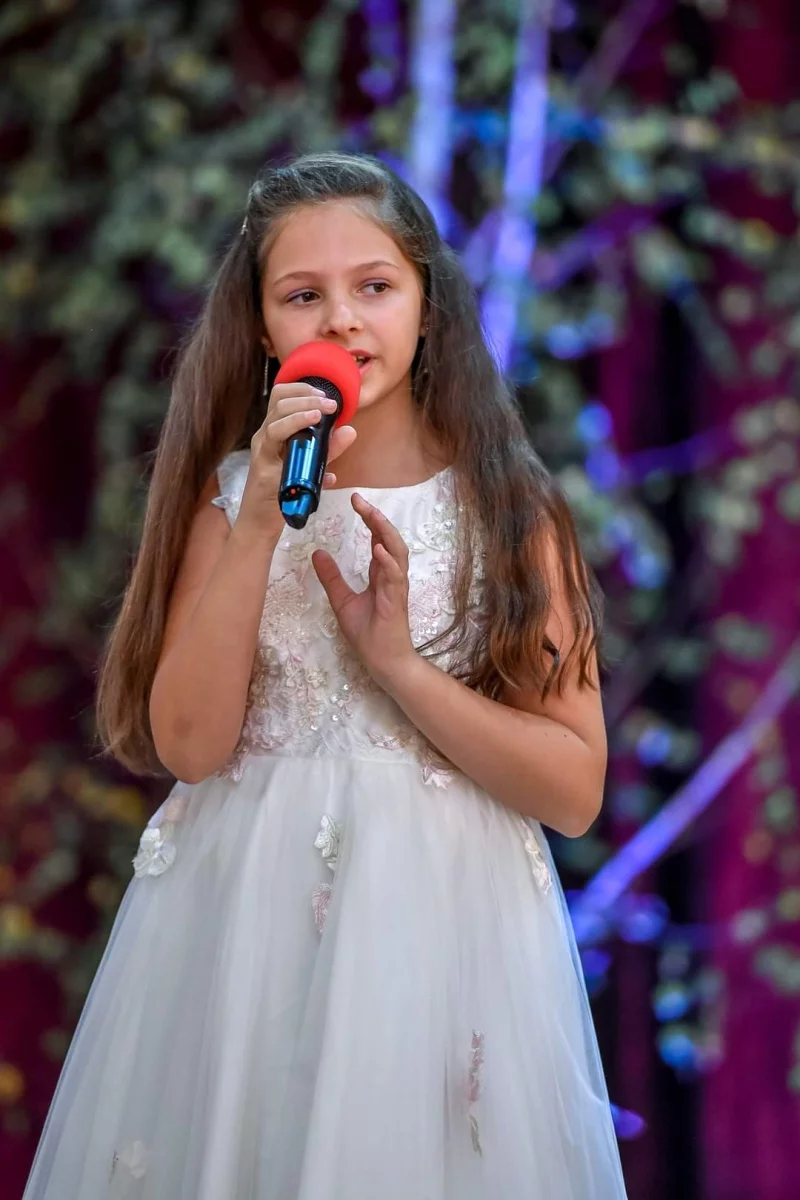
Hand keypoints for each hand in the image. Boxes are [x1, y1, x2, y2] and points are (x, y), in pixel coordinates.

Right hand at [237, 383, 356, 537]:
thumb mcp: (310, 466)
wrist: (261, 522)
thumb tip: (349, 431)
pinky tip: (314, 446)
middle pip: (278, 402)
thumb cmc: (283, 492)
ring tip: (320, 414)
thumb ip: (328, 449)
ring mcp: (262, 453)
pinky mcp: (264, 472)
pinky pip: (276, 450)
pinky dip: (294, 442)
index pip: (282, 396)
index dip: (303, 388)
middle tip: (330, 404)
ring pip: (275, 422)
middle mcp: (264, 437)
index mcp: (274, 431)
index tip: (326, 394)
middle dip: (306, 397)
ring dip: (299, 414)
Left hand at [312, 494, 416, 689]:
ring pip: (397, 552)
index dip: (369, 520)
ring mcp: (396, 587)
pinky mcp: (397, 601)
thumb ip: (331, 577)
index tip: (356, 501)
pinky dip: (388, 561)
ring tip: (372, 515)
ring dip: (385, 532)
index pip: (377, 540)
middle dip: (376, 518)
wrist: (383, 661)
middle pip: (389, 539)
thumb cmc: (368, 633)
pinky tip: (377, 548)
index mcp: (380, 574)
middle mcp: (392, 576)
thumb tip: (317, 553)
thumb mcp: (342, 600)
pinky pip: (395, 577)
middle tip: (361, 500)